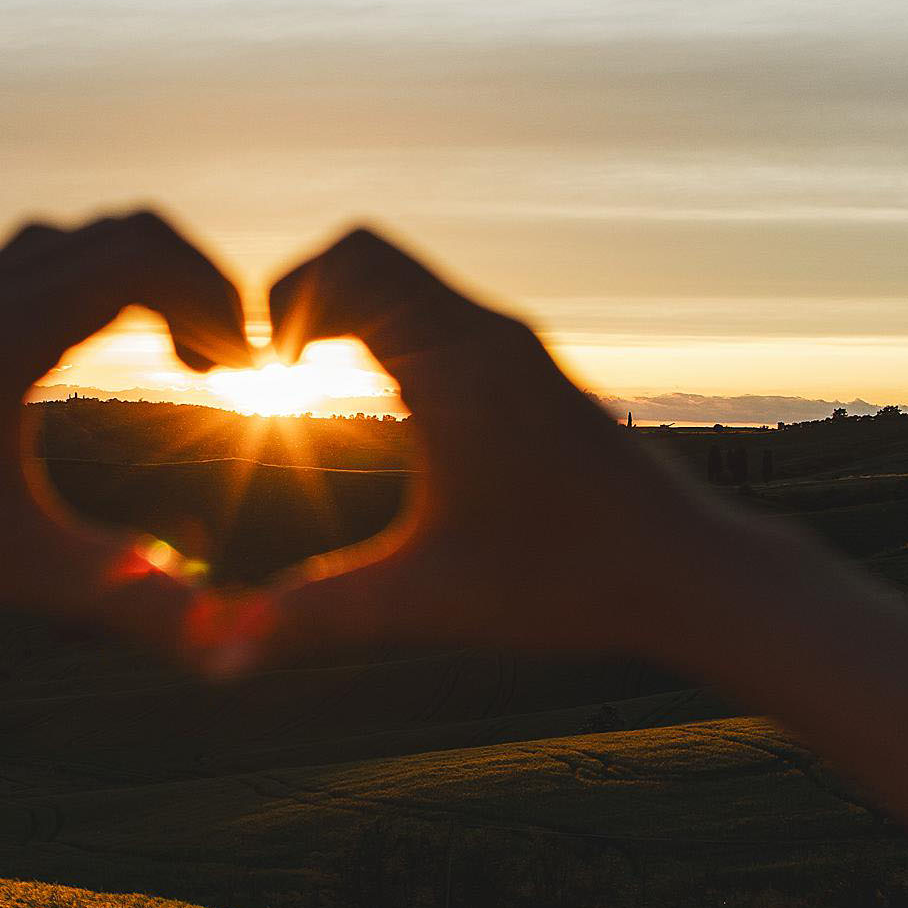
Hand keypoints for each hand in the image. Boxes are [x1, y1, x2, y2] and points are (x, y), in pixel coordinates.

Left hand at [0, 209, 252, 638]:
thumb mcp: (10, 571)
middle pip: (118, 232)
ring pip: (68, 244)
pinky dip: (87, 292)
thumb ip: (126, 599)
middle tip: (227, 363)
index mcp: (4, 333)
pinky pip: (26, 269)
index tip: (249, 367)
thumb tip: (232, 645)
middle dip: (193, 284)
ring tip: (178, 360)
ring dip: (139, 281)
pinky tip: (84, 371)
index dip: (217, 297)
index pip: (141, 255)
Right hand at [203, 226, 731, 668]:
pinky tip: (380, 401)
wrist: (688, 572)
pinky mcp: (532, 370)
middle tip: (268, 365)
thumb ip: (314, 617)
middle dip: (304, 297)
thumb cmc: (567, 582)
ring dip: (349, 311)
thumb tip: (220, 653)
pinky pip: (442, 312)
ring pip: (410, 280)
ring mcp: (516, 347)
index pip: (348, 267)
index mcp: (458, 365)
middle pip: (369, 255)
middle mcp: (489, 335)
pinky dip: (392, 330)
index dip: (282, 300)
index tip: (253, 370)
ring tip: (304, 376)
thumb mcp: (425, 601)